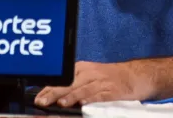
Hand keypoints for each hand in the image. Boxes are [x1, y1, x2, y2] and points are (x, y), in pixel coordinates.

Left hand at [35, 61, 151, 106]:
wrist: (135, 75)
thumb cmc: (110, 77)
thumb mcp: (90, 75)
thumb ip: (73, 84)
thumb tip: (52, 96)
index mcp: (82, 69)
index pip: (61, 79)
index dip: (48, 88)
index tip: (37, 97)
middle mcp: (90, 74)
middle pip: (70, 83)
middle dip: (54, 93)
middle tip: (42, 101)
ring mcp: (102, 82)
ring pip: (83, 89)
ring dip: (71, 96)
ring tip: (60, 103)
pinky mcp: (112, 91)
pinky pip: (100, 95)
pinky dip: (91, 99)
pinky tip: (83, 104)